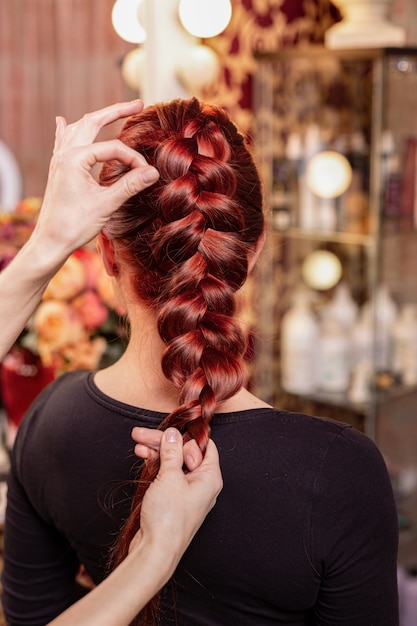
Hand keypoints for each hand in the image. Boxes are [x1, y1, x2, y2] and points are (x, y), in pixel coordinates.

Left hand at [32, 100, 159, 259]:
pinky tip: (62, 121)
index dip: (133, 159)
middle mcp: (65, 153)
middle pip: (93, 122)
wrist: (52, 241)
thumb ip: (130, 185)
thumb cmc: (75, 224)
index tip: (147, 174)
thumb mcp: (106, 204)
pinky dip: (67, 129)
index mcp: (75, 158)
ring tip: (114, 111)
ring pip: (79, 128)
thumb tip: (154, 172)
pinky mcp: (58, 169)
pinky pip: (63, 141)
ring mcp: (59, 160)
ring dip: (97, 118)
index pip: (113, 148)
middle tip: (138, 104)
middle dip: (116, 112)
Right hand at [130, 428, 221, 565]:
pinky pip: (167, 476)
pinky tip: (143, 457)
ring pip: (173, 463)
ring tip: (138, 444)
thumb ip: (172, 452)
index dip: (185, 437)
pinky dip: (156, 466)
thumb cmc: (168, 519)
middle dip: (163, 442)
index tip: (167, 431)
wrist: (156, 552)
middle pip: (184, 453)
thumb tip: (174, 434)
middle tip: (141, 434)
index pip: (203, 446)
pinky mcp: (174, 499)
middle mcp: (202, 484)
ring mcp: (187, 492)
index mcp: (210, 478)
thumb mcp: (170, 478)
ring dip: (156, 452)